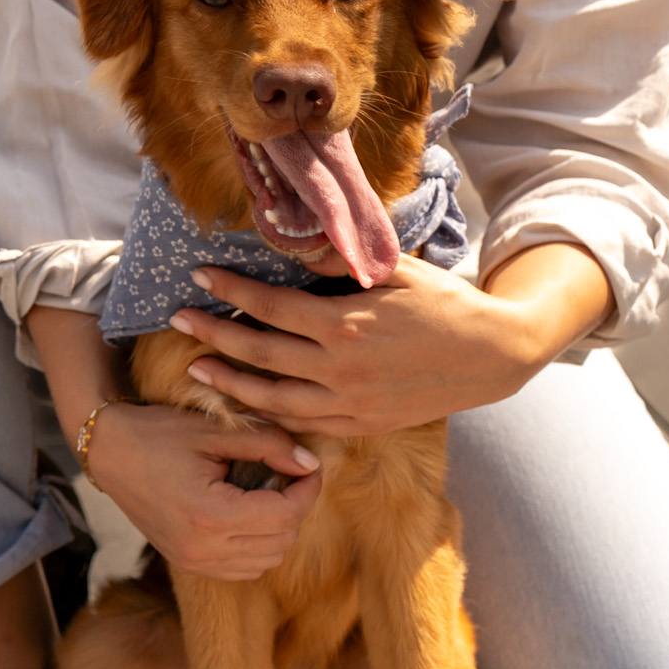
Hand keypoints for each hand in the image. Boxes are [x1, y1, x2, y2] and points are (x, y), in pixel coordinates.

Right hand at [84, 398, 322, 580]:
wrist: (108, 451)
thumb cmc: (159, 433)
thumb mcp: (216, 431)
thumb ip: (268, 444)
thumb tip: (310, 462)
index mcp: (210, 515)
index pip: (286, 516)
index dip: (308, 489)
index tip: (309, 465)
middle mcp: (203, 549)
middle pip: (282, 541)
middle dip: (296, 507)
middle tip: (289, 474)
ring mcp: (194, 562)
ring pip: (267, 560)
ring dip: (278, 529)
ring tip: (267, 492)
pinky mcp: (188, 564)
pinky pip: (243, 569)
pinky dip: (257, 546)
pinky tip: (247, 513)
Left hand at [167, 244, 611, 435]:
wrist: (492, 355)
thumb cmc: (444, 303)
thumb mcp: (395, 270)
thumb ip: (339, 261)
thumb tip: (293, 243)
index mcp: (343, 324)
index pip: (268, 306)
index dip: (230, 289)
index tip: (200, 275)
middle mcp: (339, 368)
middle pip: (258, 352)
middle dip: (212, 334)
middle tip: (177, 320)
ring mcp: (348, 403)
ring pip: (271, 397)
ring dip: (229, 381)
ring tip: (196, 367)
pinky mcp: (361, 424)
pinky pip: (302, 423)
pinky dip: (268, 413)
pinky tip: (248, 400)